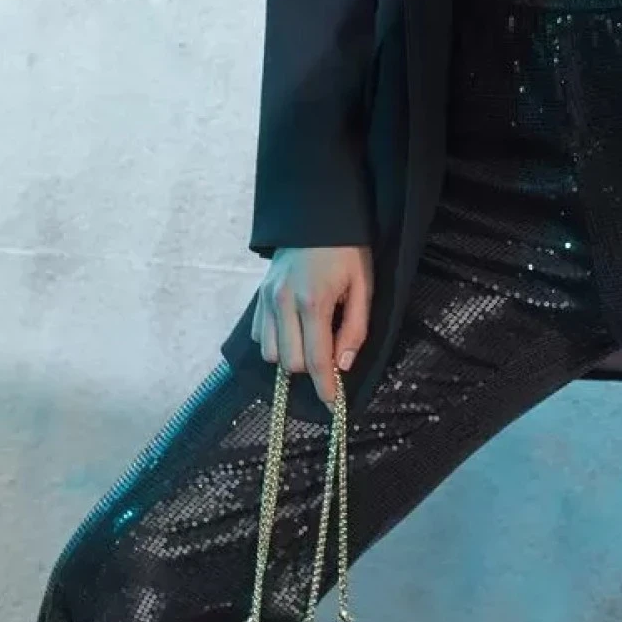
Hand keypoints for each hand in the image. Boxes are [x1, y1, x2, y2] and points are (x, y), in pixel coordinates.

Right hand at [251, 245, 373, 407]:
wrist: (317, 216)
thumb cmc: (348, 250)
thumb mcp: (363, 286)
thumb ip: (355, 329)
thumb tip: (343, 365)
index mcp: (312, 302)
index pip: (316, 360)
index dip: (325, 388)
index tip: (333, 406)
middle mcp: (282, 303)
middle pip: (290, 362)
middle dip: (311, 369)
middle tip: (330, 358)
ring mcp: (266, 300)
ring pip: (269, 353)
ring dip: (291, 357)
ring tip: (311, 342)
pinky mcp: (258, 296)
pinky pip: (258, 336)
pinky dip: (274, 343)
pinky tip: (293, 332)